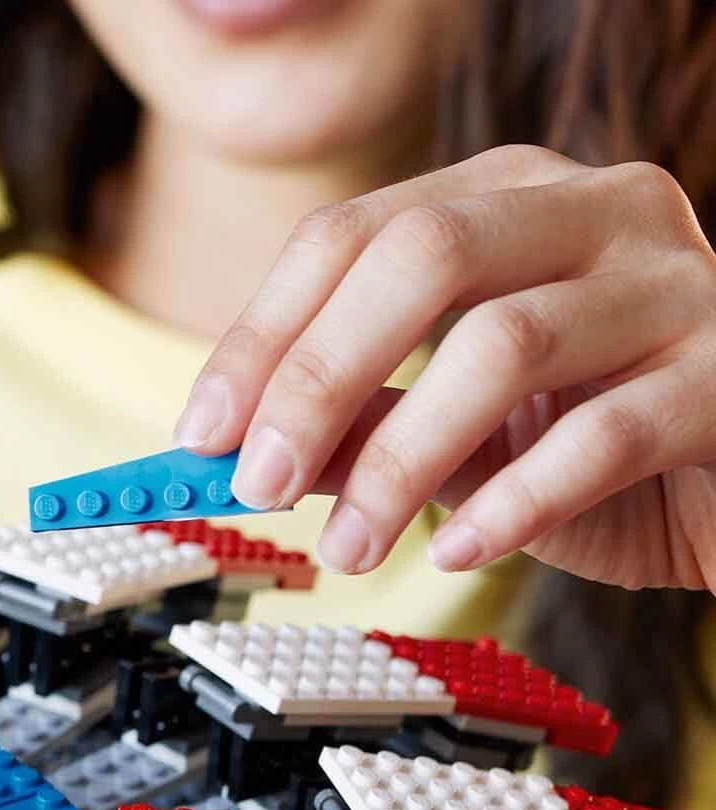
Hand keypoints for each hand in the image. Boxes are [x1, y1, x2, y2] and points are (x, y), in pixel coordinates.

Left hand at [173, 145, 715, 591]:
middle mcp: (592, 211)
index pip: (351, 237)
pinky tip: (461, 551)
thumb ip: (360, 428)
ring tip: (350, 551)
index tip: (200, 437)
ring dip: (399, 463)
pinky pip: (604, 436)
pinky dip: (513, 504)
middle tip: (258, 485)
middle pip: (423, 255)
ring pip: (505, 341)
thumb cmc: (592, 444)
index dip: (261, 337)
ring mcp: (671, 282)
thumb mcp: (456, 433)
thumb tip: (240, 456)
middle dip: (317, 378)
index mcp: (506, 200)